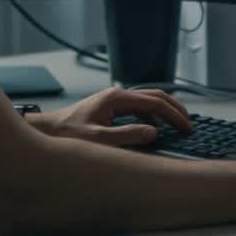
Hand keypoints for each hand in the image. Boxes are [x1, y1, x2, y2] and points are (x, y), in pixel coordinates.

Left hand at [26, 87, 193, 146]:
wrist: (47, 132)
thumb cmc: (67, 135)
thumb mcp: (98, 140)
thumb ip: (127, 136)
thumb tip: (153, 133)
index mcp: (116, 98)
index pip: (155, 102)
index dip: (174, 115)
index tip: (186, 128)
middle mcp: (117, 95)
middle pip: (155, 96)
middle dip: (175, 109)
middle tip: (189, 125)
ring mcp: (114, 100)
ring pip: (148, 100)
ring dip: (165, 112)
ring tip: (177, 126)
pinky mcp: (111, 107)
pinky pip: (139, 108)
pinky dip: (153, 116)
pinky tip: (155, 129)